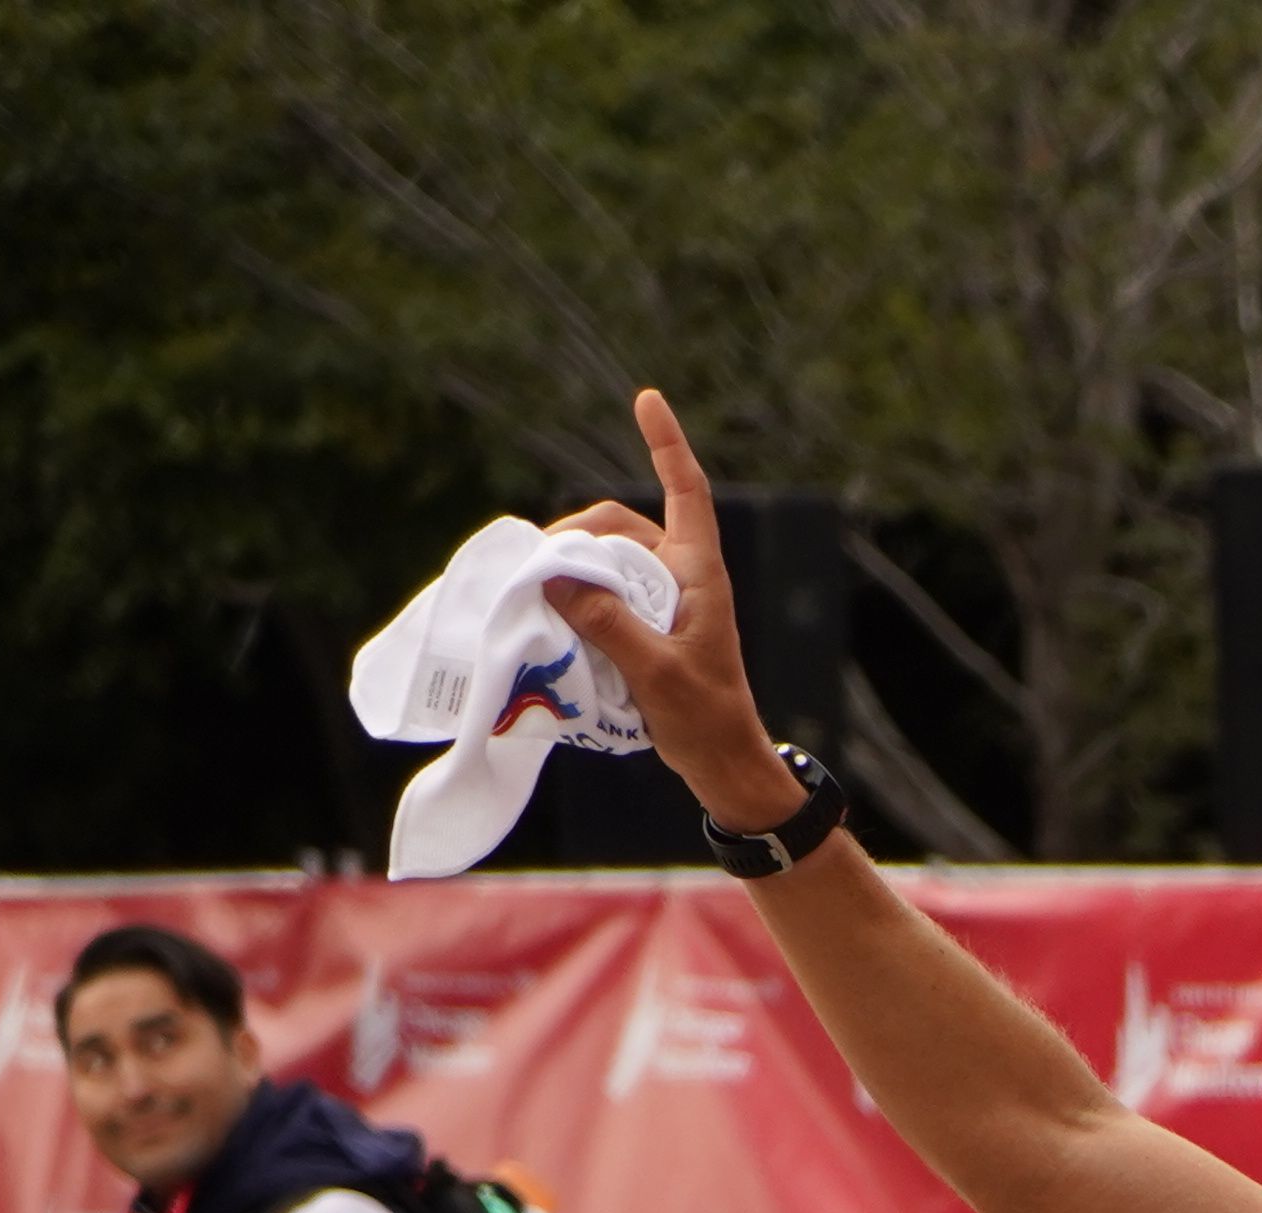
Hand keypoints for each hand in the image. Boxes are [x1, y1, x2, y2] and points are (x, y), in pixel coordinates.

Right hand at [540, 389, 801, 832]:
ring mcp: (663, 600)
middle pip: (620, 526)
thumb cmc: (704, 718)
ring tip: (540, 600)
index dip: (667, 443)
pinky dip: (574, 593)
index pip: (686, 492)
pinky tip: (549, 614)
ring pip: (605, 559)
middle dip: (577, 536)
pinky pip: (601, 591)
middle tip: (539, 574)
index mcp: (700, 573)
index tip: (648, 399)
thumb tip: (556, 577)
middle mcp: (682, 576)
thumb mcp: (656, 671)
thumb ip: (608, 624)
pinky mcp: (645, 625)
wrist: (722, 763)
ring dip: (569, 569)